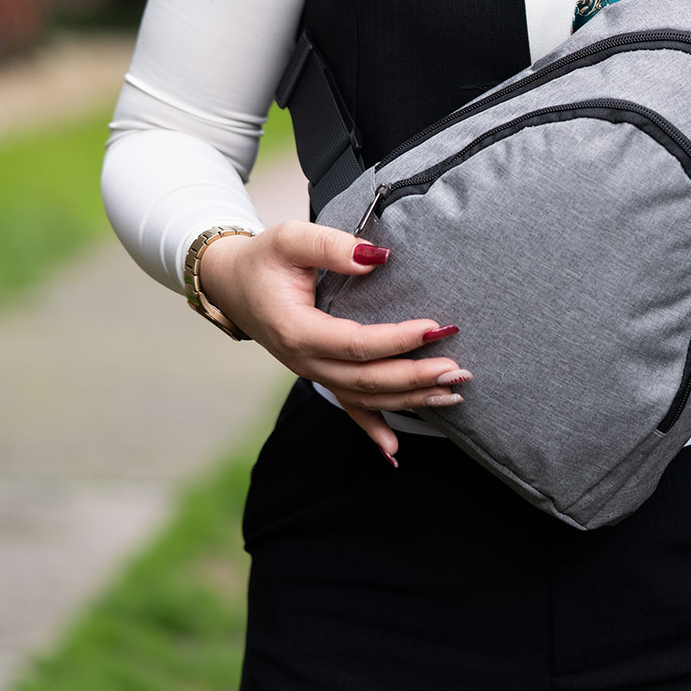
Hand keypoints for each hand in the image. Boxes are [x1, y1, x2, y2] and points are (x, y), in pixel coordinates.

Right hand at [199, 221, 466, 463]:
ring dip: (410, 399)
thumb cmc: (264, 260)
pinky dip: (373, 430)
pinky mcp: (321, 375)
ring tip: (453, 391)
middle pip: (366, 380)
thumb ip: (331, 246)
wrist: (233, 284)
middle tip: (457, 369)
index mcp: (298, 330)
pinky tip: (395, 451)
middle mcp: (305, 361)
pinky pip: (349, 408)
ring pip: (365, 398)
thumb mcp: (290, 238)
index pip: (355, 343)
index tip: (434, 328)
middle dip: (415, 377)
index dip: (396, 340)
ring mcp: (313, 373)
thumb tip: (376, 257)